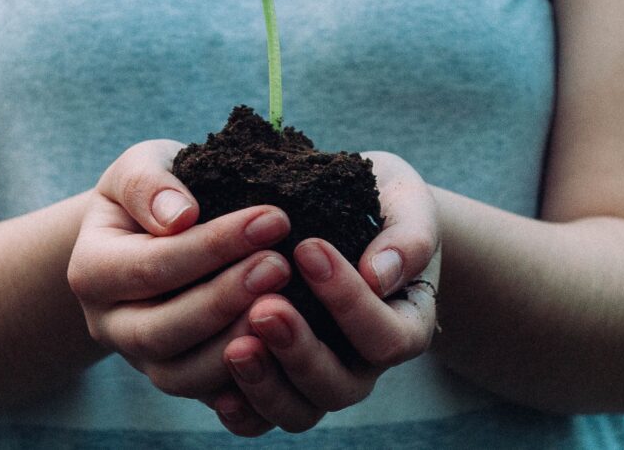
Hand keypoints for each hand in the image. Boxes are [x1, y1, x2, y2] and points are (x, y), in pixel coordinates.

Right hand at [67, 140, 293, 400]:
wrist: (151, 232)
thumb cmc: (154, 193)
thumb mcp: (141, 167)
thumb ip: (149, 184)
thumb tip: (180, 215)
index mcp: (92, 270)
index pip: (152, 266)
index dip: (213, 246)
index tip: (273, 218)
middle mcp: (110, 325)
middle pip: (161, 331)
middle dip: (225, 299)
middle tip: (281, 265)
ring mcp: (143, 361)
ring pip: (183, 376)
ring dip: (237, 344)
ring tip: (288, 306)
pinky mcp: (180, 380)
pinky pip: (210, 398)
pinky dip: (247, 382)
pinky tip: (286, 350)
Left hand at [212, 151, 440, 435]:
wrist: (353, 214)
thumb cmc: (384, 204)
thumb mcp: (407, 205)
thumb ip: (407, 237)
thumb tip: (379, 274)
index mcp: (405, 325)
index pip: (386, 336)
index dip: (349, 301)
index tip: (308, 248)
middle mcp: (363, 365)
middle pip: (338, 386)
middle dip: (299, 350)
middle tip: (265, 306)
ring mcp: (319, 379)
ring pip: (298, 411)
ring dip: (265, 383)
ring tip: (235, 345)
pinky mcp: (278, 382)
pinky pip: (260, 419)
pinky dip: (240, 408)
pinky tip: (217, 384)